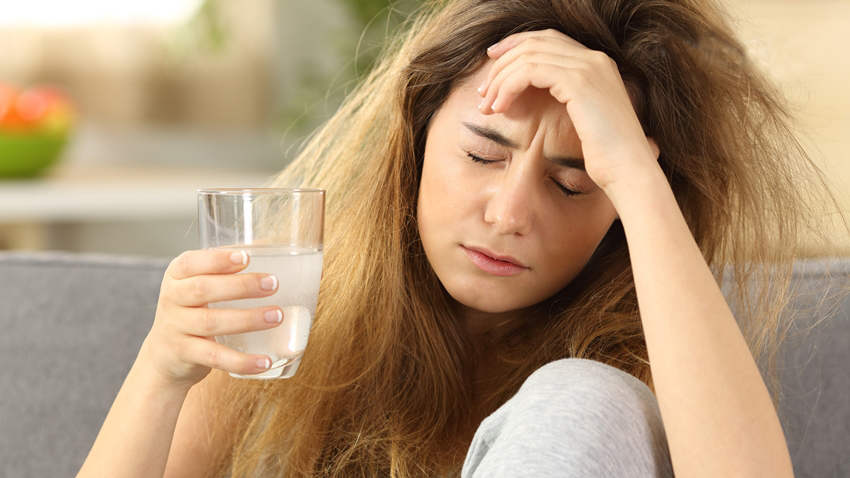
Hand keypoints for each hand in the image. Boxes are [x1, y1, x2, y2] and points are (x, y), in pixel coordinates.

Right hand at [140, 249, 283, 388]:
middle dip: (241, 286)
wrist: (164, 355)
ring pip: (211, 323)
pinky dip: (241, 361)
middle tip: (273, 284)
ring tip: (277, 316)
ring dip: (247, 319)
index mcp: (176, 276)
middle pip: (203, 289)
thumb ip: (225, 267)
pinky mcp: (186, 355)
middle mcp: (172, 299)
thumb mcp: (198, 285)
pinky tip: (264, 361)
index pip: (190, 262)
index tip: (245, 257)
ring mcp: (176, 328)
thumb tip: (267, 245)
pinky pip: (215, 357)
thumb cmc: (192, 310)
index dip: (217, 260)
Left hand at [477, 29, 659, 190]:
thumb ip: (565, 101)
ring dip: (501, 79)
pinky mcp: (579, 82)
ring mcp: (589, 67)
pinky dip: (509, 86)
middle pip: (535, 42)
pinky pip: (530, 71)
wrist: (629, 170)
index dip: (516, 46)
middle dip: (503, 63)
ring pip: (528, 56)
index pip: (549, 39)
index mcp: (598, 64)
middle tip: (483, 91)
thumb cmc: (606, 157)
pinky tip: (501, 107)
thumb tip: (530, 98)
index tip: (493, 63)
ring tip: (487, 106)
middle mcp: (595, 59)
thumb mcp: (584, 121)